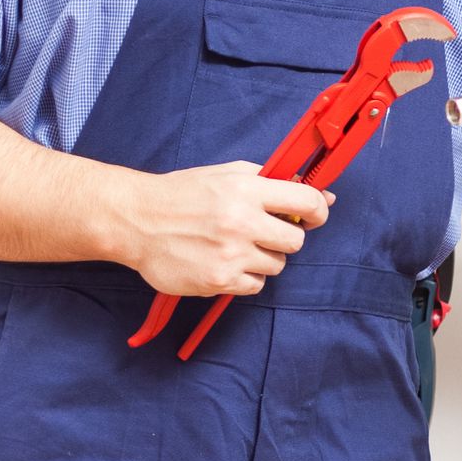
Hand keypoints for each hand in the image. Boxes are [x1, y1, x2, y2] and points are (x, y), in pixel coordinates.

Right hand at [108, 161, 332, 296]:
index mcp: (246, 189)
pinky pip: (255, 285)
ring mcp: (230, 254)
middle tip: (263, 232)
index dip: (318, 210)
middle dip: (284, 237)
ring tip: (234, 246)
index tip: (314, 215)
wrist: (137, 220)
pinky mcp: (219, 280)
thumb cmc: (183, 195)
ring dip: (262, 258)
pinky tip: (224, 262)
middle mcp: (241, 222)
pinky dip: (245, 276)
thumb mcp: (227, 175)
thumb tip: (325, 197)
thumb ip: (273, 181)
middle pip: (296, 241)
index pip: (307, 201)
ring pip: (277, 265)